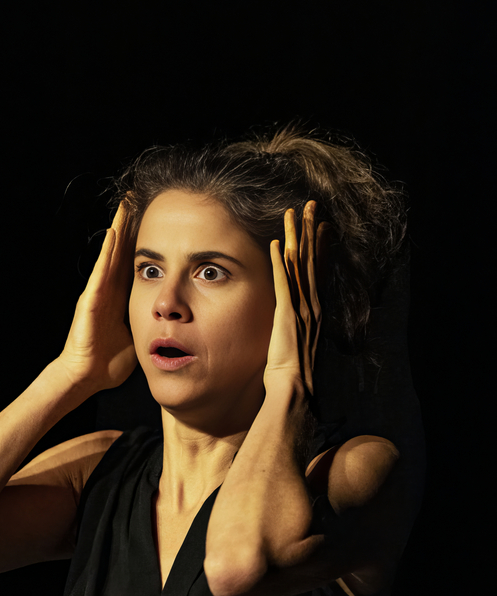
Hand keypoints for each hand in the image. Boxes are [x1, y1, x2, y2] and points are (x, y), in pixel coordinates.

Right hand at [57, 201, 137, 390]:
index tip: (153, 217)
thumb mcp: (139, 336)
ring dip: (118, 228)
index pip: (133, 261)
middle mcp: (109, 289)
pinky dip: (108, 253)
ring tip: (126, 204)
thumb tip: (175, 322)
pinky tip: (114, 233)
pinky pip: (102, 272)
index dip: (142, 239)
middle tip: (137, 197)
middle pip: (121, 249)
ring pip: (111, 253)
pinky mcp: (91, 300)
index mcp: (121, 296)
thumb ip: (151, 323)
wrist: (88, 375)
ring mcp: (98, 292)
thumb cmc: (110, 362)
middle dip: (129, 224)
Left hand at [264, 200, 328, 396]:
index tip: (320, 223)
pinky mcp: (287, 315)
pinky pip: (283, 282)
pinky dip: (279, 262)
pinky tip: (276, 243)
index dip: (319, 244)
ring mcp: (301, 308)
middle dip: (311, 229)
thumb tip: (292, 321)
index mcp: (314, 309)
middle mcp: (312, 304)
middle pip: (312, 259)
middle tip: (311, 205)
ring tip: (294, 213)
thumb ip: (295, 327)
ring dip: (296, 236)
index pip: (317, 269)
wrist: (294, 390)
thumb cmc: (292, 374)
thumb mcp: (296, 343)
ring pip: (300, 264)